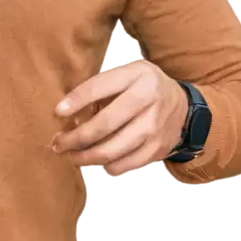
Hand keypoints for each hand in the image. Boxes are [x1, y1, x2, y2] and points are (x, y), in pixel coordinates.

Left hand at [49, 60, 188, 174]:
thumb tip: (66, 109)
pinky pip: (125, 164)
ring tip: (72, 157)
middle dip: (76, 137)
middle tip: (58, 144)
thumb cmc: (142, 85)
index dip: (76, 100)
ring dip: (86, 157)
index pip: (99, 88)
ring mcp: (155, 128)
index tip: (57, 112)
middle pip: (104, 124)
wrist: (182, 104)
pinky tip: (94, 161)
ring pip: (113, 150)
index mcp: (136, 76)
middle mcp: (148, 101)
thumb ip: (101, 85)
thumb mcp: (125, 73)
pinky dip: (105, 167)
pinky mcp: (158, 149)